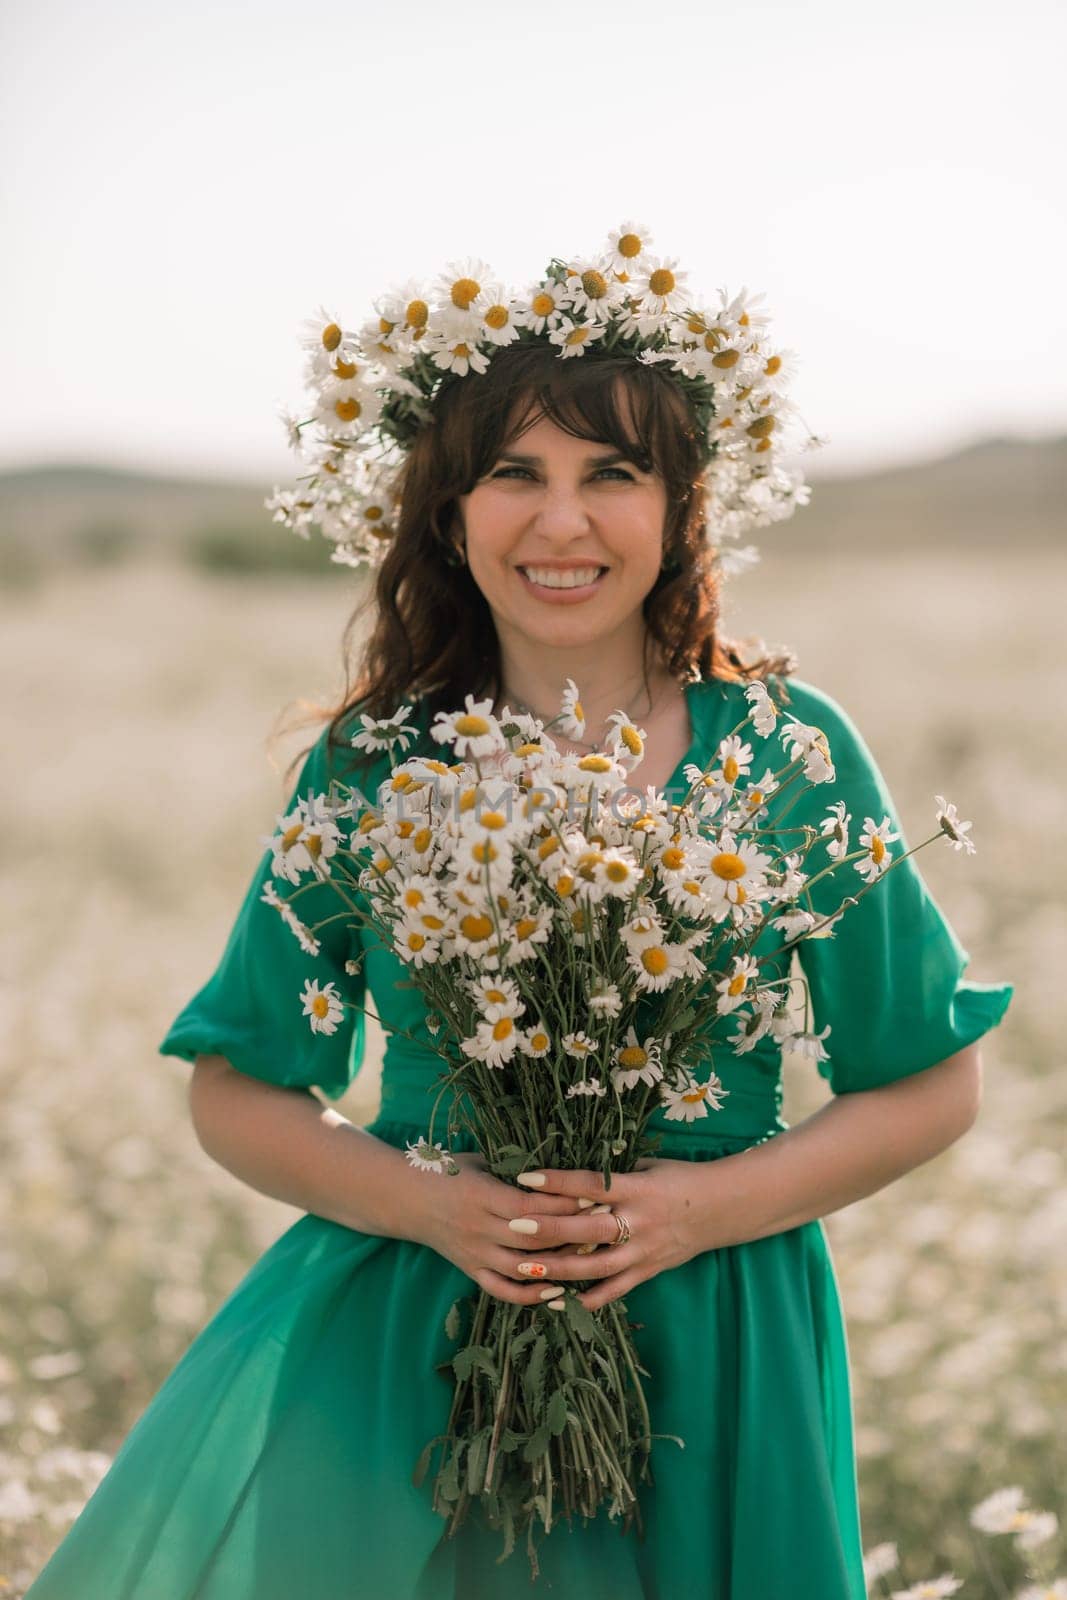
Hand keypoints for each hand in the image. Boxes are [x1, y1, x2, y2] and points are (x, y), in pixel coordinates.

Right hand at [415, 1151, 596, 1308]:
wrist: (406, 1198)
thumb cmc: (448, 1171)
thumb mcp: (479, 1161)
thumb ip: (513, 1168)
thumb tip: (561, 1169)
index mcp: (481, 1195)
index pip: (530, 1206)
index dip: (563, 1203)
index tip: (593, 1196)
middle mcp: (478, 1228)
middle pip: (533, 1239)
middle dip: (571, 1233)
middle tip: (602, 1225)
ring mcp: (474, 1253)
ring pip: (522, 1268)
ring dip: (558, 1265)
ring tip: (588, 1257)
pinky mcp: (470, 1270)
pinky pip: (503, 1290)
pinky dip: (530, 1295)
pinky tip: (556, 1289)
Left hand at [507, 1157, 714, 1310]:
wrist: (723, 1207)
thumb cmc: (679, 1179)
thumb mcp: (648, 1166)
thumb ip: (613, 1173)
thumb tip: (570, 1173)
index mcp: (638, 1188)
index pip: (592, 1185)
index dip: (559, 1181)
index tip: (525, 1177)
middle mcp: (639, 1221)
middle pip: (589, 1228)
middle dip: (550, 1228)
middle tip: (514, 1226)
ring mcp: (644, 1251)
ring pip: (597, 1265)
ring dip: (560, 1268)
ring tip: (525, 1268)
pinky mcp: (648, 1271)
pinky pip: (615, 1290)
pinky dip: (587, 1299)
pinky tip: (556, 1302)